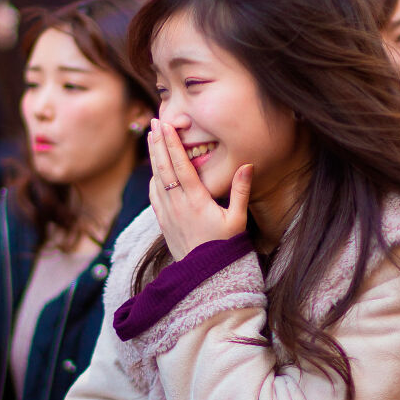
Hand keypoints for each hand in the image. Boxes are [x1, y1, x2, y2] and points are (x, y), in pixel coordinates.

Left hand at [148, 118, 252, 260]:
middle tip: (154, 122)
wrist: (206, 278)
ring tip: (152, 138)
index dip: (172, 143)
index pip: (181, 166)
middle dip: (158, 143)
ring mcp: (168, 215)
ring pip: (156, 179)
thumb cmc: (226, 248)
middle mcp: (178, 206)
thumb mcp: (238, 220)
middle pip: (164, 168)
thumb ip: (241, 191)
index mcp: (196, 202)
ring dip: (154, 157)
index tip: (165, 125)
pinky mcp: (164, 223)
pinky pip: (154, 195)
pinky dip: (153, 178)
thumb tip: (247, 164)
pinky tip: (154, 169)